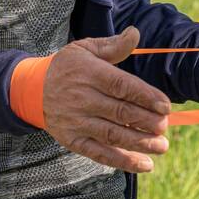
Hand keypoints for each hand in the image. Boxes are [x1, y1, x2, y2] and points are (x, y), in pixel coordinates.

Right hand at [42, 27, 171, 173]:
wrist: (33, 90)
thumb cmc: (67, 67)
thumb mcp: (85, 49)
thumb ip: (112, 46)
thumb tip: (135, 33)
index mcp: (89, 73)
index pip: (121, 86)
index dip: (145, 96)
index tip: (165, 106)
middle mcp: (82, 98)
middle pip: (120, 112)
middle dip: (146, 121)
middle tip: (165, 126)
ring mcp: (77, 122)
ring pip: (112, 135)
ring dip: (140, 143)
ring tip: (162, 146)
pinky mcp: (72, 140)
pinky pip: (99, 153)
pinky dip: (122, 161)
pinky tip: (144, 164)